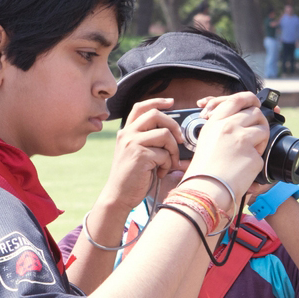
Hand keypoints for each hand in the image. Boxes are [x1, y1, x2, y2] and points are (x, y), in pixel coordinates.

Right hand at [98, 99, 185, 214]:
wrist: (118, 196)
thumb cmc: (132, 177)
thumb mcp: (138, 153)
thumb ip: (150, 141)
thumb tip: (176, 135)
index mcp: (127, 131)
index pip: (141, 107)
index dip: (157, 101)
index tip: (171, 102)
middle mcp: (127, 134)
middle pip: (156, 115)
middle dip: (173, 125)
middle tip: (179, 140)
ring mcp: (132, 143)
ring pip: (164, 134)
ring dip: (173, 149)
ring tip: (169, 163)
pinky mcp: (140, 155)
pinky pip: (164, 153)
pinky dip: (168, 164)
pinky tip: (160, 173)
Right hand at [181, 92, 268, 211]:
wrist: (205, 190)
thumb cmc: (203, 169)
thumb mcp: (207, 139)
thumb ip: (223, 126)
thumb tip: (241, 116)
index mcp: (216, 122)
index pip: (237, 99)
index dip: (250, 98)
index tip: (255, 102)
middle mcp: (229, 126)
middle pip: (255, 113)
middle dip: (258, 122)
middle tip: (254, 134)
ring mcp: (242, 140)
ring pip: (263, 129)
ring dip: (261, 139)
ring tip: (249, 152)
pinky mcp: (253, 156)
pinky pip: (262, 153)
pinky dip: (256, 161)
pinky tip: (244, 168)